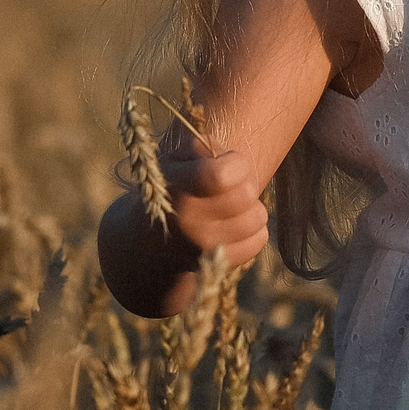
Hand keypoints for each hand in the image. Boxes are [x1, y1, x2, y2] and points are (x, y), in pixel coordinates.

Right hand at [156, 117, 269, 267]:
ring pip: (258, 217)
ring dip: (250, 208)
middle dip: (244, 184)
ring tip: (230, 207)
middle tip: (229, 186)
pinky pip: (260, 238)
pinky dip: (252, 230)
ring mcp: (205, 247)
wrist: (148, 241)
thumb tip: (221, 153)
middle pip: (247, 193)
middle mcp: (189, 221)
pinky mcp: (220, 264)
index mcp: (177, 189)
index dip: (235, 163)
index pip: (224, 175)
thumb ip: (198, 146)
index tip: (225, 164)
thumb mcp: (175, 160)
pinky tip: (232, 225)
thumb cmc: (171, 188)